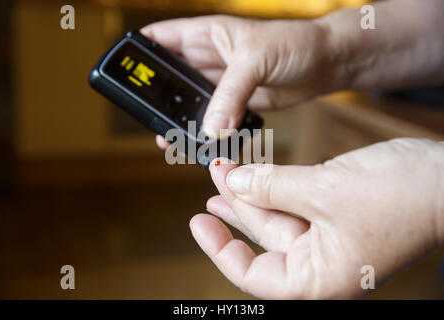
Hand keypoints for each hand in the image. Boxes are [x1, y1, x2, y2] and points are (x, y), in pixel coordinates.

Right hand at [141, 15, 337, 141]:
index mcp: (205, 35)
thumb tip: (210, 126)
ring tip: (169, 137)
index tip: (124, 76)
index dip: (138, 55)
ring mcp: (222, 83)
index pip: (159, 39)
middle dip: (158, 98)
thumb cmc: (294, 44)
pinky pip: (214, 119)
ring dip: (181, 119)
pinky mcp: (237, 103)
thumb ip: (230, 93)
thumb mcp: (256, 60)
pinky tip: (202, 142)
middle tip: (148, 119)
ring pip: (190, 102)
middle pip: (170, 79)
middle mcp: (208, 59)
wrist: (327, 63)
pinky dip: (207, 131)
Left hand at [189, 138, 443, 298]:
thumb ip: (272, 188)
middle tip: (214, 178)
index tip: (198, 222)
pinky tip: (252, 174)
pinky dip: (273, 187)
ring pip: (275, 218)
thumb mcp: (323, 190)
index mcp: (318, 279)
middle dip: (236, 206)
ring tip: (223, 174)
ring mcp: (327, 240)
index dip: (220, 248)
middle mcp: (320, 265)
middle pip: (262, 238)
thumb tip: (234, 183)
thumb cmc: (400, 197)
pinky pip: (293, 204)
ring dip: (251, 194)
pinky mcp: (333, 216)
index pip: (253, 274)